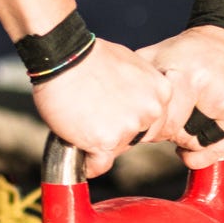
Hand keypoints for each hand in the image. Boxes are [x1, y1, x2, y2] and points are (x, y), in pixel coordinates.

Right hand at [30, 38, 174, 178]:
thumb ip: (139, 87)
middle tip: (95, 116)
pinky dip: (87, 162)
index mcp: (161, 92)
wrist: (62, 57)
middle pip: (137, 137)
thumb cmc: (88, 56)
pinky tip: (78, 147)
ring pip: (116, 150)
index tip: (113, 111)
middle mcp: (151, 111)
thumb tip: (134, 101)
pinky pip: (98, 165)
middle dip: (117, 132)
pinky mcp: (105, 142)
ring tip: (81, 122)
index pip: (152, 120)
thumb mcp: (128, 64)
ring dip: (99, 143)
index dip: (130, 117)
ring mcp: (129, 128)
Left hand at [138, 25, 223, 166]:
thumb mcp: (156, 56)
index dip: (151, 130)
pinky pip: (222, 150)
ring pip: (201, 146)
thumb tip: (116, 114)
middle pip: (182, 137)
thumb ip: (136, 83)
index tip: (144, 128)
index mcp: (192, 78)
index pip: (166, 125)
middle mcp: (220, 95)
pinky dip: (207, 146)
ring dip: (189, 138)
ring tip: (186, 118)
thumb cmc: (187, 51)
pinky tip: (199, 131)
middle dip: (169, 132)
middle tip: (167, 118)